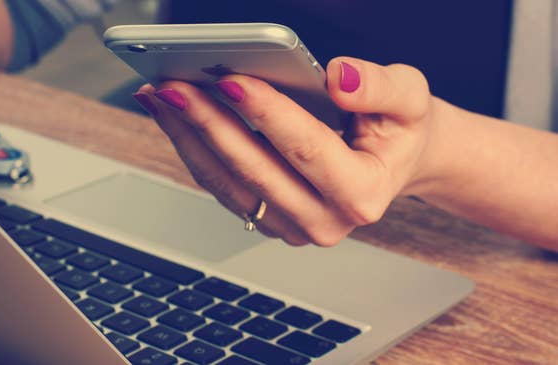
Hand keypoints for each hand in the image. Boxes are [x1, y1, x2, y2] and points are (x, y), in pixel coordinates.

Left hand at [133, 57, 445, 245]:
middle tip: (175, 86)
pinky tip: (174, 115)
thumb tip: (339, 78)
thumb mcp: (410, 99)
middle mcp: (324, 221)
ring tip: (162, 96)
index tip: (231, 80)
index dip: (267, 114)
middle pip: (254, 170)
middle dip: (210, 123)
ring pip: (227, 182)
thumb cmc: (398, 130)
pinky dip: (193, 147)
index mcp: (363, 194)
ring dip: (189, 137)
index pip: (306, 149)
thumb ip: (381, 87)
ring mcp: (290, 226)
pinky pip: (220, 185)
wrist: (392, 162)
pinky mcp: (266, 218)